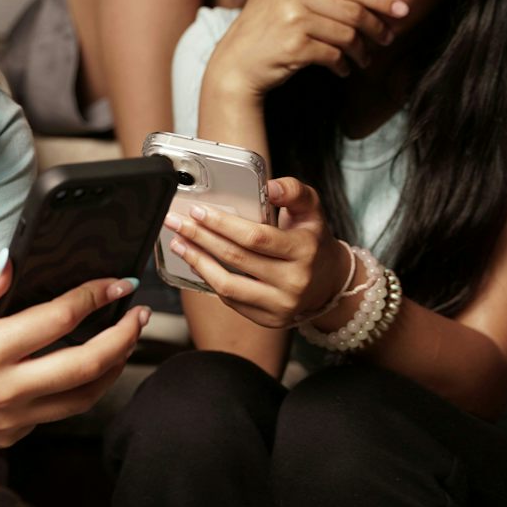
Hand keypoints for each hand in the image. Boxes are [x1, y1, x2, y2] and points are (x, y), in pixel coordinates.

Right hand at [0, 252, 150, 453]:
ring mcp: (9, 420)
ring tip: (125, 341)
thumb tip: (12, 262)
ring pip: (83, 398)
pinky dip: (80, 389)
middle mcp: (4, 391)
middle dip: (123, 335)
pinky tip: (81, 366)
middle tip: (139, 311)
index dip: (96, 296)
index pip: (59, 318)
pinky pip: (57, 414)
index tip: (117, 281)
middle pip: (88, 365)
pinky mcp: (7, 437)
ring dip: (113, 368)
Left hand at [162, 176, 353, 328]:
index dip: (223, 224)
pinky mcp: (269, 320)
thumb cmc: (313, 241)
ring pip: (228, 286)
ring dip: (197, 263)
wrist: (329, 282)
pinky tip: (196, 263)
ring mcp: (281, 305)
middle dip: (200, 238)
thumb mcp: (312, 210)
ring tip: (179, 244)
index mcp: (304, 250)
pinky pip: (231, 301)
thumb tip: (270, 186)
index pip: (255, 237)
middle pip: (236, 259)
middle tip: (177, 222)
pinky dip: (209, 281)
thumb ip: (294, 191)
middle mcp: (294, 281)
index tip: (198, 211)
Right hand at [206, 0, 409, 98]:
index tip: (401, 9)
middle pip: (352, 9)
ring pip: (347, 33)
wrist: (234, 64)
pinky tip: (344, 70)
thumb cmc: (257, 27)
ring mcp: (293, 18)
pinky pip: (333, 54)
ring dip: (361, 50)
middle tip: (389, 37)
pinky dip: (343, 65)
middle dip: (377, 25)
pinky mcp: (295, 45)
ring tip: (365, 58)